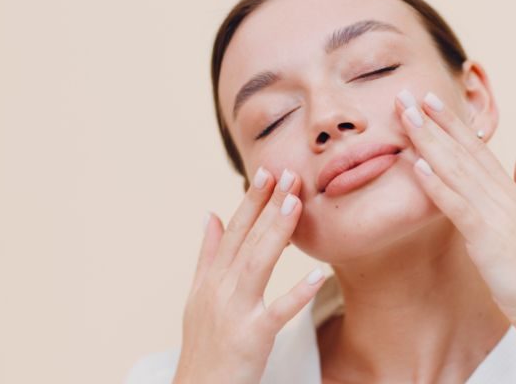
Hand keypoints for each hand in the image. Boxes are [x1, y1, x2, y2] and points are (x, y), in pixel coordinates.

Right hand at [173, 168, 325, 383]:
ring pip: (257, 265)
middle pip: (247, 240)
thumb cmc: (203, 344)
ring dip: (276, 233)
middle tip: (288, 173)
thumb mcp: (198, 296)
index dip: (250, 200)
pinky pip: (277, 313)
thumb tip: (209, 213)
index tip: (267, 171)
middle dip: (267, 205)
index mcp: (212, 278)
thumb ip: (207, 255)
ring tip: (295, 203)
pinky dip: (296, 295)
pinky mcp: (252, 337)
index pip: (234, 231)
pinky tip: (318, 275)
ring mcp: (235, 312)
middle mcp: (220, 289)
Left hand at [394, 89, 515, 332]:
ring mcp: (496, 213)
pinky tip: (417, 166)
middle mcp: (503, 195)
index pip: (477, 148)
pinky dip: (437, 185)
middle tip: (406, 94)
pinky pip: (457, 206)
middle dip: (433, 122)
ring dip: (429, 142)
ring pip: (456, 170)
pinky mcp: (487, 236)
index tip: (430, 99)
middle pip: (462, 151)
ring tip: (406, 117)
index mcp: (512, 190)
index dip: (452, 122)